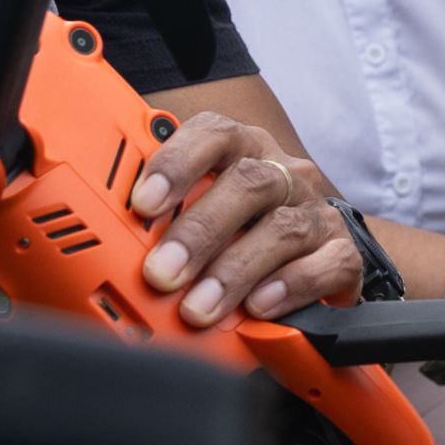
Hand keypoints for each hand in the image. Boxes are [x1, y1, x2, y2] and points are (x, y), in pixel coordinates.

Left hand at [127, 112, 360, 326]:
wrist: (309, 259)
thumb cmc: (239, 235)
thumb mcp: (196, 218)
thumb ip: (160, 223)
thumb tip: (101, 250)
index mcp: (242, 151)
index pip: (213, 136)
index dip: (177, 164)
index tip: (143, 204)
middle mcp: (283, 174)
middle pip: (249, 184)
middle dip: (200, 231)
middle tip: (162, 273)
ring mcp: (316, 211)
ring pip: (284, 228)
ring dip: (236, 270)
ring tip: (200, 308)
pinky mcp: (343, 252)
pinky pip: (327, 263)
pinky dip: (292, 286)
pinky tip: (260, 306)